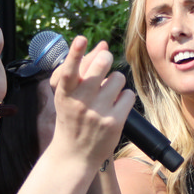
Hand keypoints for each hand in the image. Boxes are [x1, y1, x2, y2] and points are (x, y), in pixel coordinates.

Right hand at [49, 37, 131, 167]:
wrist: (74, 155)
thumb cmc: (72, 118)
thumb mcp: (69, 96)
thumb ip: (83, 70)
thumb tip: (103, 45)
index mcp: (65, 93)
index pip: (68, 70)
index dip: (75, 53)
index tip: (81, 39)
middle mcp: (80, 102)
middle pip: (102, 65)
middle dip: (106, 59)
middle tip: (105, 62)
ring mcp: (98, 112)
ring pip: (118, 78)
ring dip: (116, 83)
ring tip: (108, 94)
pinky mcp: (114, 122)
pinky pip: (128, 95)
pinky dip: (124, 98)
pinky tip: (115, 107)